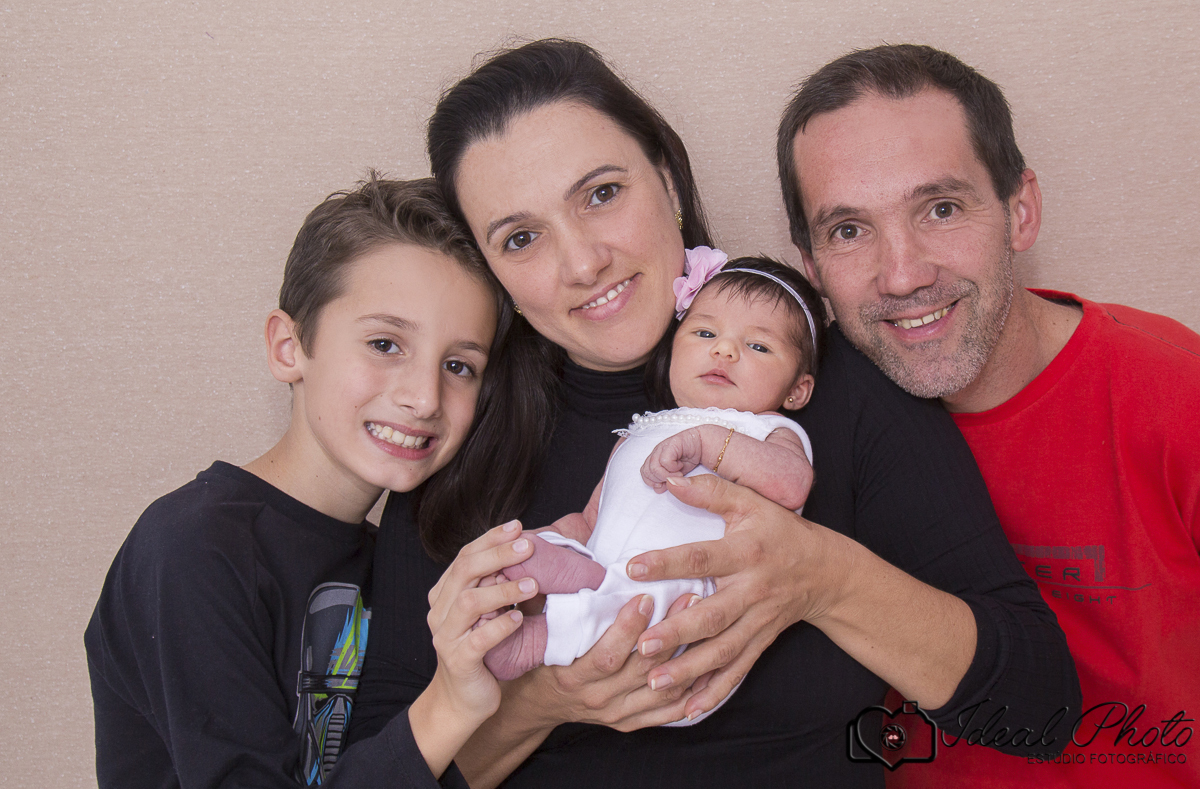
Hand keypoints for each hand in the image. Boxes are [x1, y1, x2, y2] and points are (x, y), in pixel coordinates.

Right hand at [413, 521, 542, 765]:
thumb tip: (527, 552)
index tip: (517, 526)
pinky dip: (499, 627)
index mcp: (445, 594)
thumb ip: (496, 585)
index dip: (490, 539)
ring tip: (533, 584)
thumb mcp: (487, 613)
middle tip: (528, 546)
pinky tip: (518, 619)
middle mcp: (440, 611)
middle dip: (497, 554)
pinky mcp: (458, 661)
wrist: (462, 700)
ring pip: (469, 603)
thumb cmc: (481, 651)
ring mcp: (446, 636)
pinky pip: (477, 640)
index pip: (465, 556)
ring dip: (503, 589)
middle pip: (465, 571)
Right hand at [506, 591, 700, 731]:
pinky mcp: (630, 722)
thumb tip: (576, 554)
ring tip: (705, 623)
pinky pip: (667, 711)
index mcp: (572, 674)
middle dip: (669, 631)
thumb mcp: (544, 632)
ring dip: (687, 656)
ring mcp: (616, 713)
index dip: (628, 627)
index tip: (646, 595)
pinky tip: (707, 665)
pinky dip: (690, 691)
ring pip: (661, 689)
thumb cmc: (545, 658)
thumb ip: (561, 602)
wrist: (539, 704)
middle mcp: (596, 698)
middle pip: (641, 668)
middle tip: (690, 597)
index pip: (606, 654)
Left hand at [625, 474, 845, 720]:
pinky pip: (738, 671)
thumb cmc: (780, 531)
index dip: (668, 562)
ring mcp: (758, 621)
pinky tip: (688, 709)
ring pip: (723, 650)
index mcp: (747, 552)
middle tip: (641, 646)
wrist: (826, 570)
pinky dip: (714, 692)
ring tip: (654, 683)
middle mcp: (753, 590)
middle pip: (713, 615)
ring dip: (689, 669)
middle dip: (677, 632)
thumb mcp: (751, 502)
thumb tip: (669, 479)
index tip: (633, 568)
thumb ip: (711, 490)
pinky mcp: (761, 642)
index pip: (703, 557)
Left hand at [641, 427, 703, 491]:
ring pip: (653, 467)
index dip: (652, 482)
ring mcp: (662, 448)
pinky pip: (665, 461)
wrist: (701, 444)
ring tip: (678, 474)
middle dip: (660, 480)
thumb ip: (665, 482)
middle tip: (673, 479)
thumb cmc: (688, 458)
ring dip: (667, 475)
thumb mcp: (676, 475)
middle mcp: (656, 453)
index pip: (644, 473)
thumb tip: (657, 489)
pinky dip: (673, 468)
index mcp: (655, 459)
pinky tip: (680, 466)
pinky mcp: (670, 445)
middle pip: (647, 471)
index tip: (664, 485)